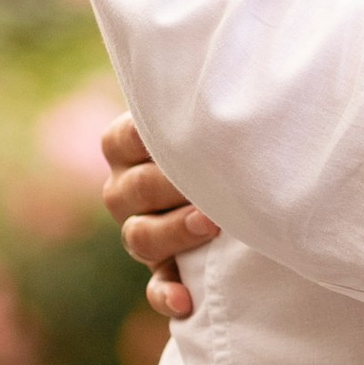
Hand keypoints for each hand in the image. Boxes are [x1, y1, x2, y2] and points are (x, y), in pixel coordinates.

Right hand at [101, 112, 220, 321]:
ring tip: (211, 225)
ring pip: (139, 237)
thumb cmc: (222, 122)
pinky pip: (154, 285)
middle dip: (172, 187)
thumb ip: (200, 95)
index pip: (125, 138)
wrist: (239, 164)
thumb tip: (228, 63)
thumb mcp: (205, 105)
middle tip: (212, 184)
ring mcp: (139, 229)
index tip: (192, 136)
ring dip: (173, 233)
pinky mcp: (161, 267)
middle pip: (133, 190)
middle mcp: (124, 187)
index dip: (156, 140)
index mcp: (124, 143)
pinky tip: (186, 301)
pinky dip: (167, 294)